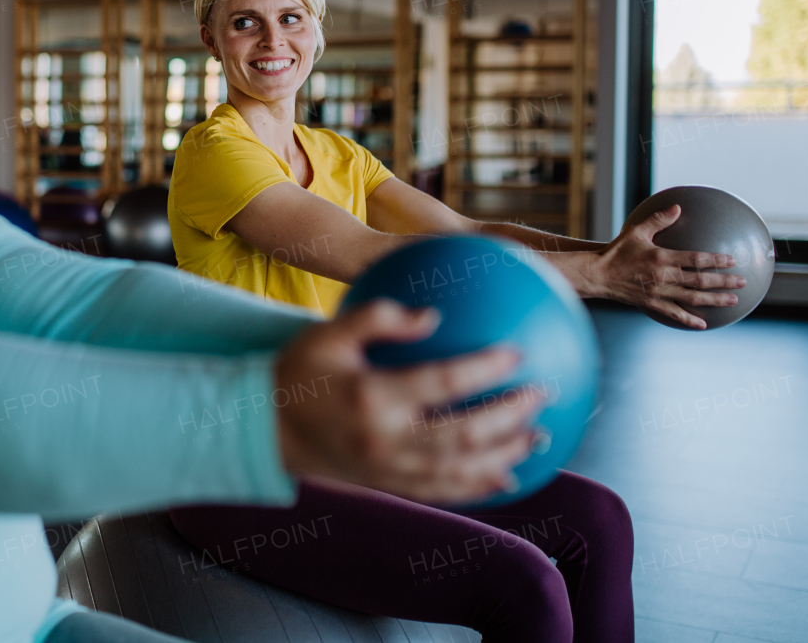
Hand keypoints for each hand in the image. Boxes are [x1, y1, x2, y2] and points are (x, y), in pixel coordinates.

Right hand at [274, 300, 543, 505]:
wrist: (266, 428)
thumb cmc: (299, 372)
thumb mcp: (327, 333)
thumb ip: (376, 318)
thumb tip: (432, 315)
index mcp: (371, 397)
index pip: (441, 384)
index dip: (484, 370)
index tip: (517, 354)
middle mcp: (384, 440)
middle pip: (462, 434)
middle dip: (509, 417)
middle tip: (541, 395)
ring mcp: (387, 469)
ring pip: (459, 470)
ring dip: (505, 455)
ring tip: (539, 435)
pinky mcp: (387, 485)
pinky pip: (441, 492)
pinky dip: (478, 486)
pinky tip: (507, 476)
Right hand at [591, 205, 744, 328]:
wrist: (597, 275)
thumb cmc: (616, 251)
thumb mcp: (636, 231)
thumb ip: (658, 219)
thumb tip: (677, 207)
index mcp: (662, 257)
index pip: (696, 259)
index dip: (716, 260)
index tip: (732, 261)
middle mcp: (664, 277)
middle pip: (701, 281)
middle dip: (724, 281)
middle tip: (742, 282)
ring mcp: (659, 292)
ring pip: (693, 298)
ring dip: (715, 299)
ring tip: (732, 300)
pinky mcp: (651, 303)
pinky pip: (674, 313)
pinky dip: (689, 320)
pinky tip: (703, 324)